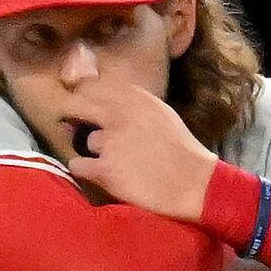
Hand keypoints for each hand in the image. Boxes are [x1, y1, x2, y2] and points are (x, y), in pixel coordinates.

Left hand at [55, 76, 216, 220]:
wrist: (197, 184)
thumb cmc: (182, 151)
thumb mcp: (161, 115)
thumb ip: (132, 106)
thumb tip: (99, 103)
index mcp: (136, 99)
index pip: (93, 86)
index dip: (85, 98)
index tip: (86, 108)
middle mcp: (120, 114)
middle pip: (77, 105)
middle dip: (72, 116)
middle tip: (75, 128)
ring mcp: (111, 141)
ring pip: (83, 140)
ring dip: (92, 151)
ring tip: (114, 162)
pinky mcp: (105, 168)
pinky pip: (77, 164)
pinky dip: (84, 170)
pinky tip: (99, 174)